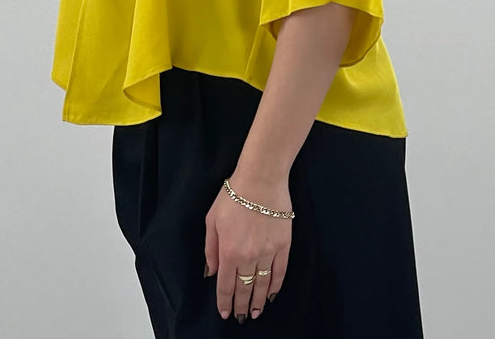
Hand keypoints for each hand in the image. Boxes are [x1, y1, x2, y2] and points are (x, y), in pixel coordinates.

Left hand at [204, 170, 292, 322]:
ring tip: (255, 312)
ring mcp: (268, 252)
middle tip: (240, 317)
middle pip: (244, 288)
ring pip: (263, 284)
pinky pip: (280, 271)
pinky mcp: (283, 245)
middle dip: (240, 305)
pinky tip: (272, 295)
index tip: (225, 313)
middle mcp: (249, 257)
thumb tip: (212, 272)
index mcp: (229, 252)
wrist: (261, 178)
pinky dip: (276, 286)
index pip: (226, 285)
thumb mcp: (212, 219)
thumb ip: (211, 249)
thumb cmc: (233, 195)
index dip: (224, 302)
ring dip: (258, 301)